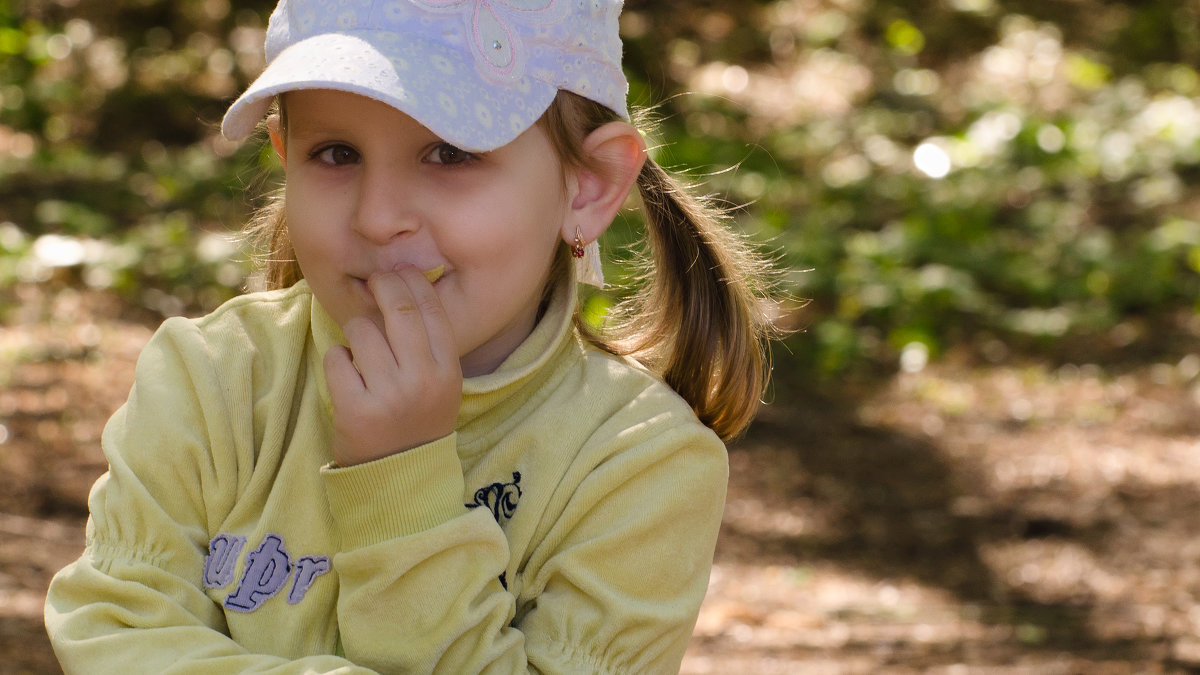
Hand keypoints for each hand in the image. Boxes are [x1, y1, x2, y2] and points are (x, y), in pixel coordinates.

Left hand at [323, 266, 462, 465]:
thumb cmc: (419, 420)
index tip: (400, 272)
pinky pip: (337, 358)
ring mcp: (389, 395)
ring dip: (356, 332)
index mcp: (448, 371)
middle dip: (382, 285)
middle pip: (398, 309)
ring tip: (361, 349)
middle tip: (374, 282)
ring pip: (362, 330)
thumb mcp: (441, 384)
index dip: (413, 282)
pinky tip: (348, 374)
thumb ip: (429, 343)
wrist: (400, 478)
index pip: (431, 309)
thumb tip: (405, 285)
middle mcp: (422, 380)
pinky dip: (338, 360)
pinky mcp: (356, 410)